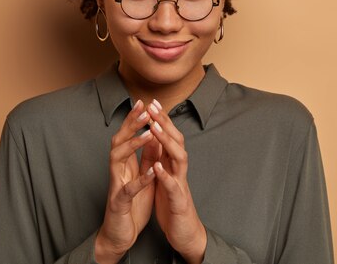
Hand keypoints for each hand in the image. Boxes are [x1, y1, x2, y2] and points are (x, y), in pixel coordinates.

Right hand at [95, 100, 160, 263]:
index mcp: (124, 164)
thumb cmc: (130, 204)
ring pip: (117, 159)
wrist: (119, 233)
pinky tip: (152, 171)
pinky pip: (129, 189)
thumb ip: (145, 157)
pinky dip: (140, 180)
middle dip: (131, 124)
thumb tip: (152, 134)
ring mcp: (116, 185)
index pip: (128, 136)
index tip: (145, 102)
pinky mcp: (120, 203)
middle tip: (143, 108)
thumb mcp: (140, 175)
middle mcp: (117, 170)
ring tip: (149, 134)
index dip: (135, 119)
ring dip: (133, 145)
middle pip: (119, 140)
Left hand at [147, 100, 206, 263]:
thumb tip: (157, 138)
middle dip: (165, 123)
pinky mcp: (178, 202)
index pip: (169, 137)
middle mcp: (180, 171)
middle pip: (176, 141)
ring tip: (156, 128)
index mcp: (174, 165)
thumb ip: (163, 159)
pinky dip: (166, 175)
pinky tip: (157, 166)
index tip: (151, 103)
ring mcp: (181, 185)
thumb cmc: (173, 205)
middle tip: (154, 105)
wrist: (185, 233)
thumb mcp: (166, 177)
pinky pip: (173, 186)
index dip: (161, 120)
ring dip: (167, 142)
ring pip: (179, 158)